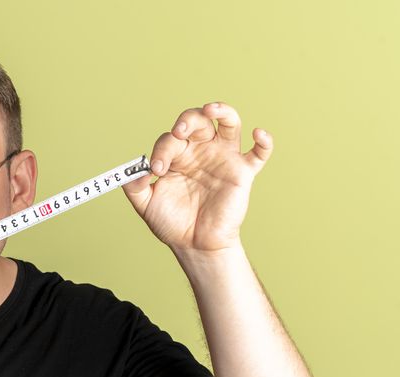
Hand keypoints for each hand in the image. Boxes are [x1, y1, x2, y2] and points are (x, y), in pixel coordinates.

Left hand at [122, 102, 272, 253]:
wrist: (194, 244)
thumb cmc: (172, 222)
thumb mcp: (146, 205)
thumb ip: (135, 187)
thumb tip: (136, 170)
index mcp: (178, 155)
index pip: (170, 139)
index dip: (162, 149)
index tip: (155, 170)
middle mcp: (201, 150)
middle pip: (198, 121)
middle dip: (187, 121)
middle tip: (178, 133)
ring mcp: (223, 158)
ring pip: (229, 122)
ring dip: (222, 110)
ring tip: (210, 110)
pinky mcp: (243, 172)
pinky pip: (260, 153)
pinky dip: (264, 141)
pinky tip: (258, 133)